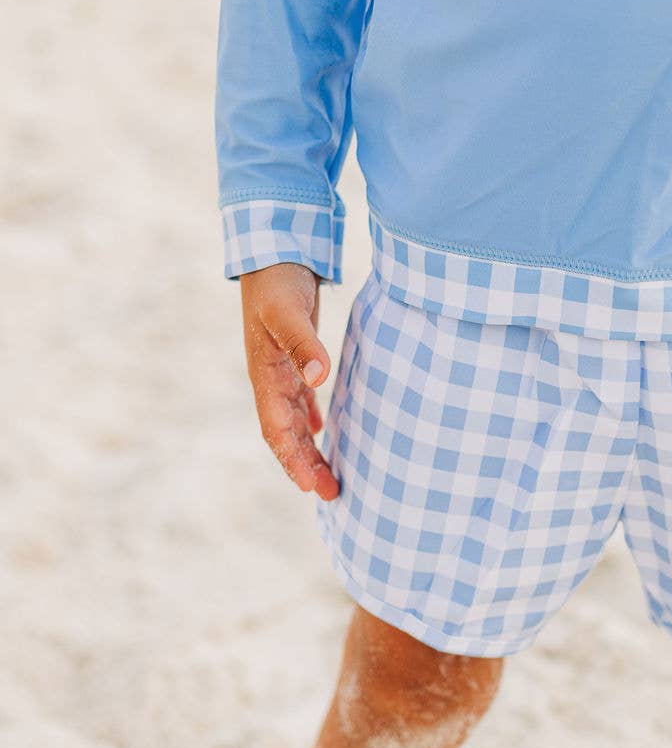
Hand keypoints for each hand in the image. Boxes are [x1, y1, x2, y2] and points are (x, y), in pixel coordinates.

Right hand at [239, 262, 339, 500]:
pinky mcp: (293, 359)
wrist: (272, 252)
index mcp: (265, 374)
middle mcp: (270, 378)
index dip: (291, 459)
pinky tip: (322, 432)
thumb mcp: (289, 311)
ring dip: (309, 450)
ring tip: (331, 478)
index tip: (310, 487)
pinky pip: (300, 400)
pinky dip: (310, 420)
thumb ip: (304, 343)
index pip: (276, 428)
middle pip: (285, 433)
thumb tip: (318, 379)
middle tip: (331, 495)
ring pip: (293, 421)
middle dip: (305, 466)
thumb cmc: (278, 282)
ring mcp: (280, 370)